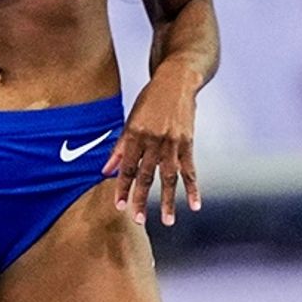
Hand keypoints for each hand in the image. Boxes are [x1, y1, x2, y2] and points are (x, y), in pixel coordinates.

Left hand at [104, 65, 201, 225]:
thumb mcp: (130, 119)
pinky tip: (195, 205)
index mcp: (135, 134)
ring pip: (169, 178)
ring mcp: (172, 143)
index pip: (126, 167)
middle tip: (138, 219)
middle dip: (141, 199)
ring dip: (168, 201)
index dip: (122, 187)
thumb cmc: (150, 100)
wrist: (176, 81)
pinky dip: (193, 188)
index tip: (119, 206)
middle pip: (146, 175)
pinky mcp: (188, 143)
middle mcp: (153, 140)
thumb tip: (106, 170)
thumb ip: (119, 146)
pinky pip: (190, 170)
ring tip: (168, 220)